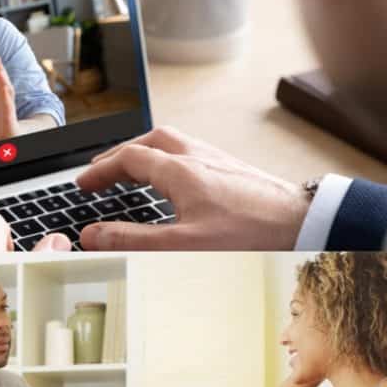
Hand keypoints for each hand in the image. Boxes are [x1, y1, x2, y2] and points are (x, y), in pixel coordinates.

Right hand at [75, 127, 310, 250]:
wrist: (304, 224)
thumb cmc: (250, 234)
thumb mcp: (182, 244)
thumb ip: (133, 240)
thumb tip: (92, 235)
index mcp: (180, 169)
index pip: (127, 158)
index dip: (100, 170)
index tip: (82, 185)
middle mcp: (198, 156)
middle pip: (148, 142)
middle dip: (120, 155)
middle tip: (102, 172)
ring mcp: (218, 160)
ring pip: (172, 143)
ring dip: (146, 152)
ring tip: (133, 170)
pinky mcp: (234, 170)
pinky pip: (191, 152)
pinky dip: (170, 159)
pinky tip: (177, 179)